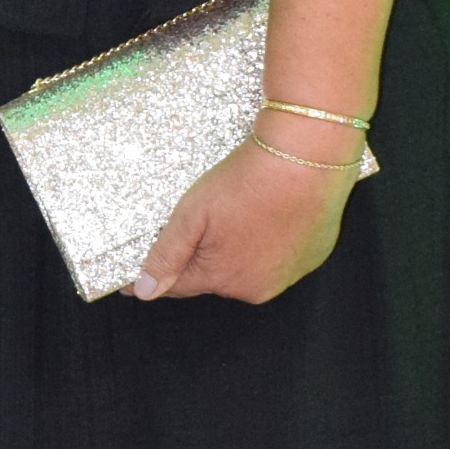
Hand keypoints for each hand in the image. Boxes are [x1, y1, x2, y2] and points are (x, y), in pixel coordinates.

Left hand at [126, 138, 353, 305]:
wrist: (305, 157)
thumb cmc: (244, 183)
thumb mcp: (191, 215)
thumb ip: (166, 255)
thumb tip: (146, 291)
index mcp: (221, 279)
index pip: (178, 285)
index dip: (159, 274)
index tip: (135, 274)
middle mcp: (256, 288)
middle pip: (215, 276)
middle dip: (204, 255)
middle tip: (204, 220)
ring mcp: (289, 274)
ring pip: (249, 266)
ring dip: (239, 249)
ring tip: (240, 213)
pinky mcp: (313, 256)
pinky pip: (281, 255)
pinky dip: (270, 241)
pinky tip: (269, 214)